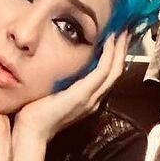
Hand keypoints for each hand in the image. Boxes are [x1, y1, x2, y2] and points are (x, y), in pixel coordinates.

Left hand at [11, 31, 130, 147]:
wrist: (31, 132)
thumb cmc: (35, 114)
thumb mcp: (52, 93)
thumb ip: (60, 81)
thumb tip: (56, 62)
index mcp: (87, 99)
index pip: (107, 75)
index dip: (115, 55)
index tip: (117, 36)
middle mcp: (94, 99)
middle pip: (116, 71)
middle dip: (123, 49)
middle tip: (128, 28)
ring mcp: (90, 98)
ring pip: (114, 70)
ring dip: (120, 49)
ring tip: (124, 30)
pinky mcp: (83, 95)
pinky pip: (102, 71)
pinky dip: (109, 54)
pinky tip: (110, 40)